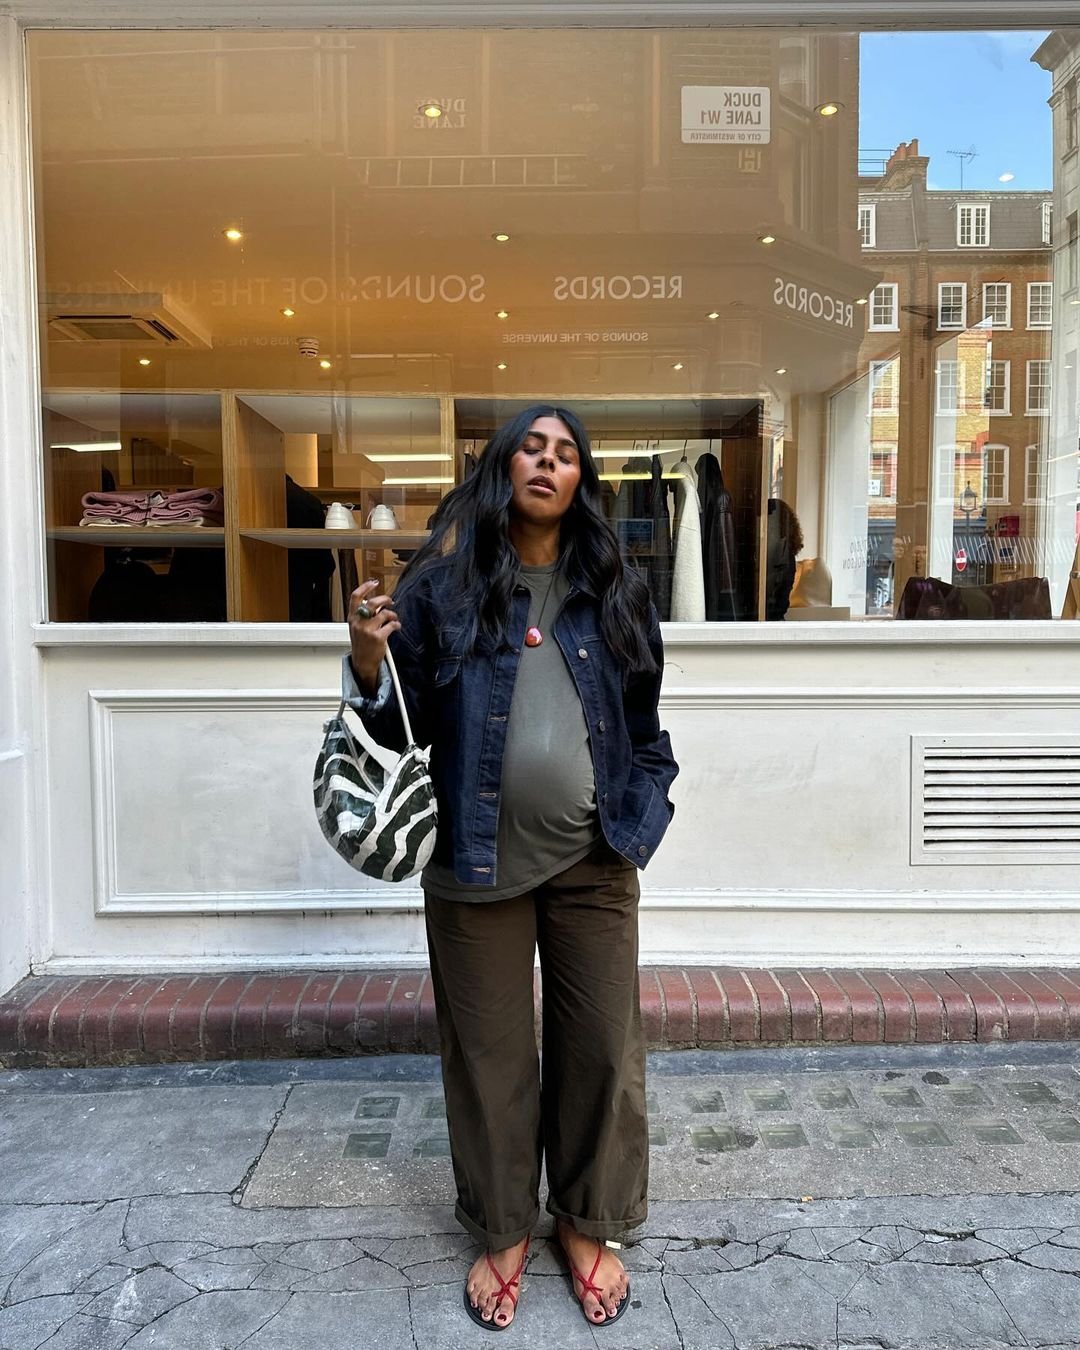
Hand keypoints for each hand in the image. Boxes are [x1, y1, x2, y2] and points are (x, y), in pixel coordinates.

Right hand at [348, 580, 400, 694]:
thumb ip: (365, 615)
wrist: (363, 663)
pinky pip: (391, 625)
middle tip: (390, 601)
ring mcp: (368, 630)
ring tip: (394, 618)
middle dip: (384, 599)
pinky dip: (396, 624)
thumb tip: (378, 603)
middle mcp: (358, 623)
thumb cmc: (362, 644)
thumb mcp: (357, 627)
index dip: (365, 587)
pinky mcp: (378, 638)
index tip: (374, 582)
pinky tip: (397, 626)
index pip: (355, 597)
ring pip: (384, 613)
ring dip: (392, 614)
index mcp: (352, 618)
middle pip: (372, 603)